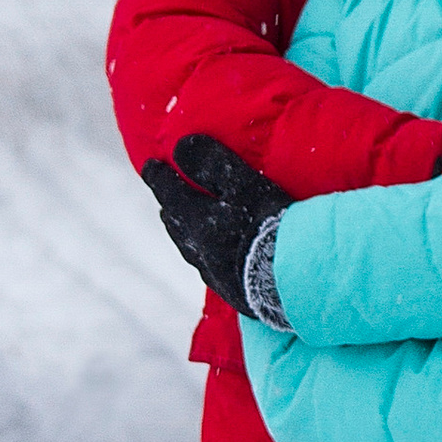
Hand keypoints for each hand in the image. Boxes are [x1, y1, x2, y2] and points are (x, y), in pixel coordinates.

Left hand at [142, 133, 293, 320]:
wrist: (293, 280)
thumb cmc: (268, 226)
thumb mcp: (243, 184)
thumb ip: (211, 164)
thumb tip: (179, 147)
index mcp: (196, 221)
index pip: (169, 193)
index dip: (158, 177)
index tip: (149, 166)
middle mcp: (199, 250)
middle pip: (177, 225)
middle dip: (170, 209)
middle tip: (165, 201)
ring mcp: (216, 275)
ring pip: (191, 251)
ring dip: (184, 236)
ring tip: (183, 229)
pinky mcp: (236, 295)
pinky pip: (211, 272)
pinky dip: (206, 258)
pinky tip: (215, 262)